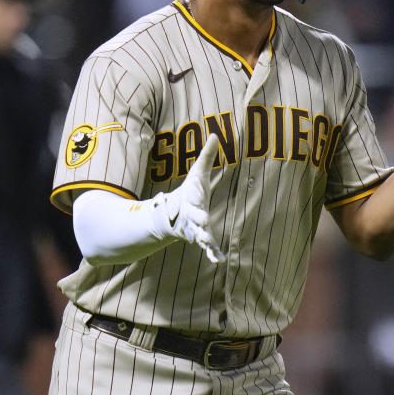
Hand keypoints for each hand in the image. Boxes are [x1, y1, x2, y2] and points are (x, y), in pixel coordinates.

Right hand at [155, 133, 224, 262]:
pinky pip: (208, 248)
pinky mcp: (201, 238)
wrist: (173, 214)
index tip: (198, 199)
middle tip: (203, 225)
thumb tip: (216, 134)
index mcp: (192, 200)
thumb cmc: (190, 191)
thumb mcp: (198, 173)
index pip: (193, 199)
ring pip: (200, 236)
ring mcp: (195, 229)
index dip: (195, 199)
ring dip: (205, 241)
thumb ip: (207, 156)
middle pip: (195, 220)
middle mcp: (192, 216)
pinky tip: (220, 260)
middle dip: (198, 223)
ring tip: (210, 247)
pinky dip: (213, 254)